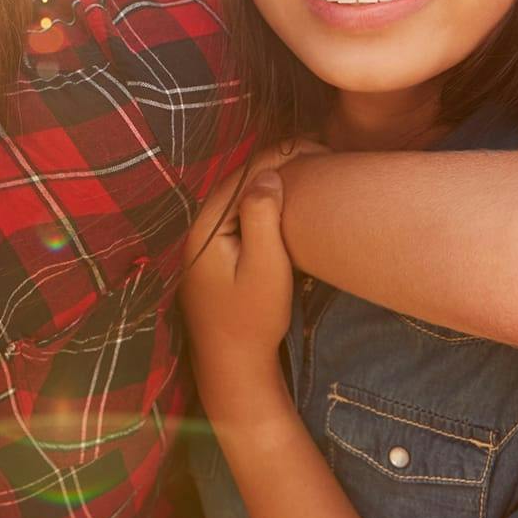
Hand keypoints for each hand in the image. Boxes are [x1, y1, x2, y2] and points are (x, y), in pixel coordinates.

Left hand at [182, 160, 296, 416]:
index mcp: (206, 228)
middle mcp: (199, 231)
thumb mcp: (265, 268)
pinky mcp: (218, 258)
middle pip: (239, 183)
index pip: (243, 176)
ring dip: (272, 185)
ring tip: (309, 170)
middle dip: (276, 165)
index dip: (278, 158)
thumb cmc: (253, 321)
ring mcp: (206, 245)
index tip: (314, 148)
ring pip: (241, 200)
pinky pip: (242, 219)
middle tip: (317, 153)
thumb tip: (268, 175)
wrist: (233, 368)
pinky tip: (290, 204)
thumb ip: (263, 219)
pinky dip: (265, 206)